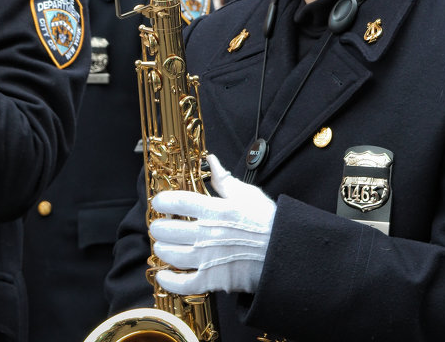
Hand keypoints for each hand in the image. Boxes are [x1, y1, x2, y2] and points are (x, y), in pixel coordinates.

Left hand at [150, 153, 276, 294]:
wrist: (285, 252)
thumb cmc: (268, 221)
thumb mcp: (248, 194)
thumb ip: (224, 179)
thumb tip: (210, 160)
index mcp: (215, 210)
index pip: (177, 201)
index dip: (162, 201)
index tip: (159, 202)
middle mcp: (207, 234)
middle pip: (168, 230)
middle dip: (159, 227)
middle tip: (160, 226)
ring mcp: (208, 259)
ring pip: (170, 255)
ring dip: (161, 249)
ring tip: (162, 246)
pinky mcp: (213, 280)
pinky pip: (183, 284)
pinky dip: (169, 280)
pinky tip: (163, 275)